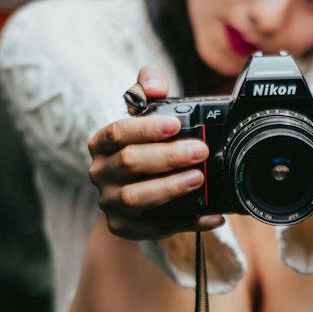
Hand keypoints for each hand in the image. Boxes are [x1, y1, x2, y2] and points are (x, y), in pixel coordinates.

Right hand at [86, 65, 224, 240]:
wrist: (132, 195)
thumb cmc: (142, 149)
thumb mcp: (143, 117)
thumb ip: (147, 90)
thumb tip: (155, 83)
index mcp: (101, 144)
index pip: (117, 133)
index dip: (146, 128)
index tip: (176, 124)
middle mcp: (100, 174)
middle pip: (129, 163)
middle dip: (167, 156)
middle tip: (200, 151)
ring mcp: (111, 204)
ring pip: (136, 197)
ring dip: (170, 187)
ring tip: (198, 178)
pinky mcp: (126, 228)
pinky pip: (158, 227)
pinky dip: (188, 222)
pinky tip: (212, 214)